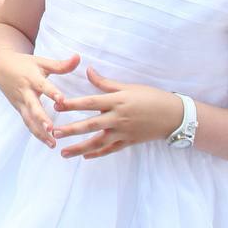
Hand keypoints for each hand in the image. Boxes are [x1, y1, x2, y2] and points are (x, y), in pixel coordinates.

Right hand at [0, 50, 79, 147]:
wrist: (0, 67)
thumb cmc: (24, 64)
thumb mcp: (41, 62)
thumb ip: (61, 64)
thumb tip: (78, 58)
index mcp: (32, 78)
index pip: (43, 86)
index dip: (52, 93)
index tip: (62, 101)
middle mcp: (25, 92)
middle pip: (33, 107)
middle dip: (41, 119)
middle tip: (51, 130)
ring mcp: (20, 103)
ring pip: (29, 119)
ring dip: (39, 132)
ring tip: (52, 144)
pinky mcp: (19, 109)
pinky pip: (27, 123)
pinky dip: (36, 133)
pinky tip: (48, 142)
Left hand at [51, 68, 183, 159]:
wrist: (173, 115)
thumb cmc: (151, 97)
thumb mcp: (128, 87)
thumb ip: (105, 82)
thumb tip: (87, 70)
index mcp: (116, 101)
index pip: (90, 102)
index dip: (72, 104)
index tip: (56, 105)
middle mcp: (118, 118)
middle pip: (90, 125)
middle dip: (71, 129)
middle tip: (54, 132)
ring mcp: (123, 133)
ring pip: (98, 142)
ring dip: (80, 148)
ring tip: (64, 152)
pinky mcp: (128, 142)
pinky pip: (110, 150)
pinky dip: (97, 154)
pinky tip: (85, 157)